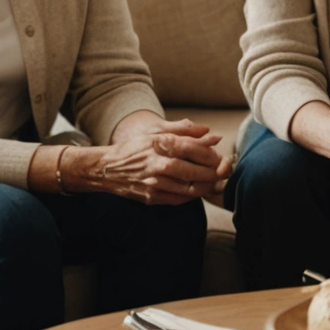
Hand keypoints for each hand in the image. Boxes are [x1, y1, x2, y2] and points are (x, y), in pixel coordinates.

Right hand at [75, 118, 231, 205]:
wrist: (106, 169)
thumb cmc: (135, 148)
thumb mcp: (156, 132)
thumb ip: (184, 130)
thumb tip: (209, 131)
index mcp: (159, 144)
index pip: (193, 149)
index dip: (211, 154)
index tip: (219, 156)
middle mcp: (157, 164)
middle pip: (194, 171)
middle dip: (213, 172)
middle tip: (223, 170)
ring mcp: (154, 183)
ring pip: (189, 188)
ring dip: (206, 186)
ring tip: (214, 181)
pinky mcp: (151, 197)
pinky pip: (179, 199)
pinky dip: (192, 195)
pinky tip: (198, 189)